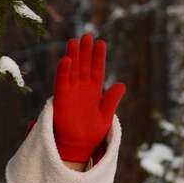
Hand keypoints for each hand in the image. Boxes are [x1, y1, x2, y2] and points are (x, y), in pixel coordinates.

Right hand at [52, 34, 126, 164]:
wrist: (79, 146)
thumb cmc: (92, 132)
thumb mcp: (106, 115)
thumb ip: (112, 100)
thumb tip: (122, 85)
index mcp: (95, 91)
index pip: (97, 69)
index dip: (98, 57)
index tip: (101, 43)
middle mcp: (82, 88)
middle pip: (84, 65)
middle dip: (85, 51)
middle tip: (87, 36)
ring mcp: (71, 91)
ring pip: (72, 69)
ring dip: (73, 56)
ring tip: (75, 41)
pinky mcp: (61, 98)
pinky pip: (61, 81)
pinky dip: (63, 71)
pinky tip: (66, 59)